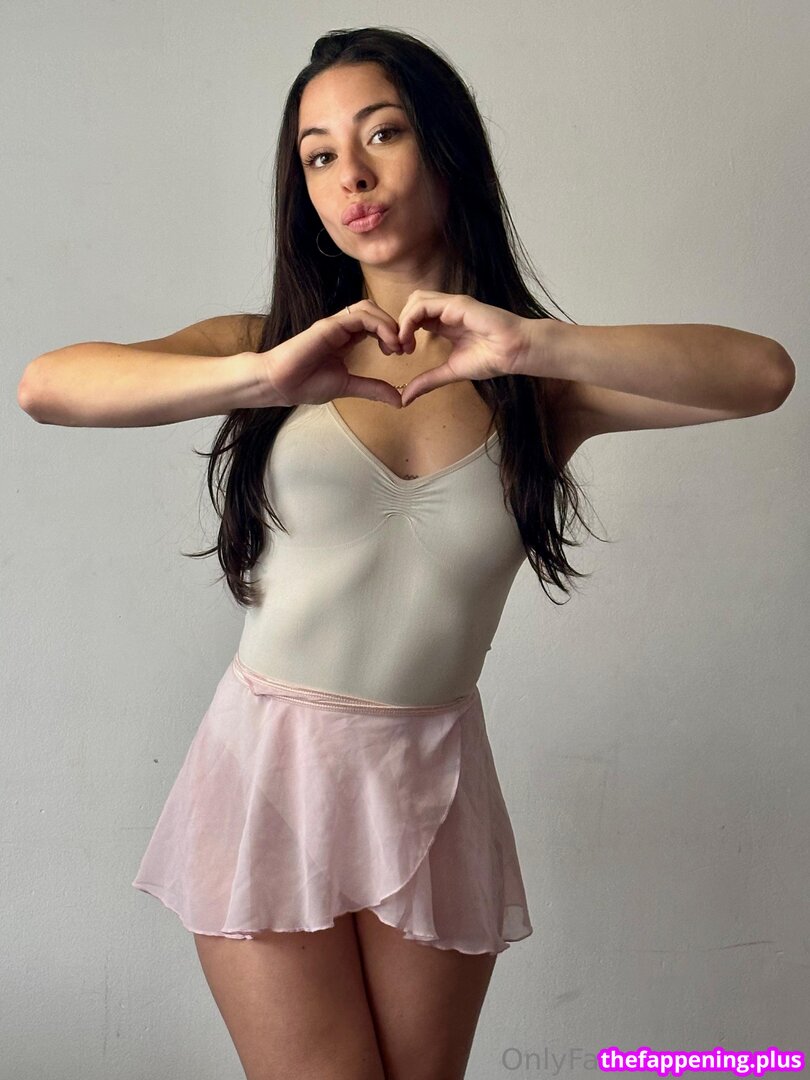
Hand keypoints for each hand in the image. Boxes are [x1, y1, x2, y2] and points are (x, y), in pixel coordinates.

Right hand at [257, 299, 404, 408]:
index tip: (401, 353)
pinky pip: (359, 316)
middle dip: (394, 325)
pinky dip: (379, 325)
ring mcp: (334, 324)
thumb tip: (399, 400)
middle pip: (374, 311)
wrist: (279, 384)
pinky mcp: (329, 325)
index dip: (391, 334)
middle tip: (404, 348)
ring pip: (368, 308)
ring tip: (397, 345)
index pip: (374, 324)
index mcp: (345, 338)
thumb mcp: (348, 386)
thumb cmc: (306, 384)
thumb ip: (373, 389)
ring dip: (388, 323)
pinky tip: (388, 343)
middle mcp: (341, 327)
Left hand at [395, 290, 529, 405]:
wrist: (514, 352)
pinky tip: (411, 338)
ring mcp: (451, 305)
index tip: (401, 353)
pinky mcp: (456, 304)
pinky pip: (423, 304)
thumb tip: (405, 399)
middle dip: (399, 324)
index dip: (403, 332)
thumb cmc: (491, 359)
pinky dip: (410, 319)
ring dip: (403, 321)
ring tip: (404, 343)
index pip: (415, 317)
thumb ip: (428, 381)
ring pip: (415, 300)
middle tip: (399, 348)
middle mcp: (447, 310)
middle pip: (411, 305)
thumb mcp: (450, 372)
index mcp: (445, 322)